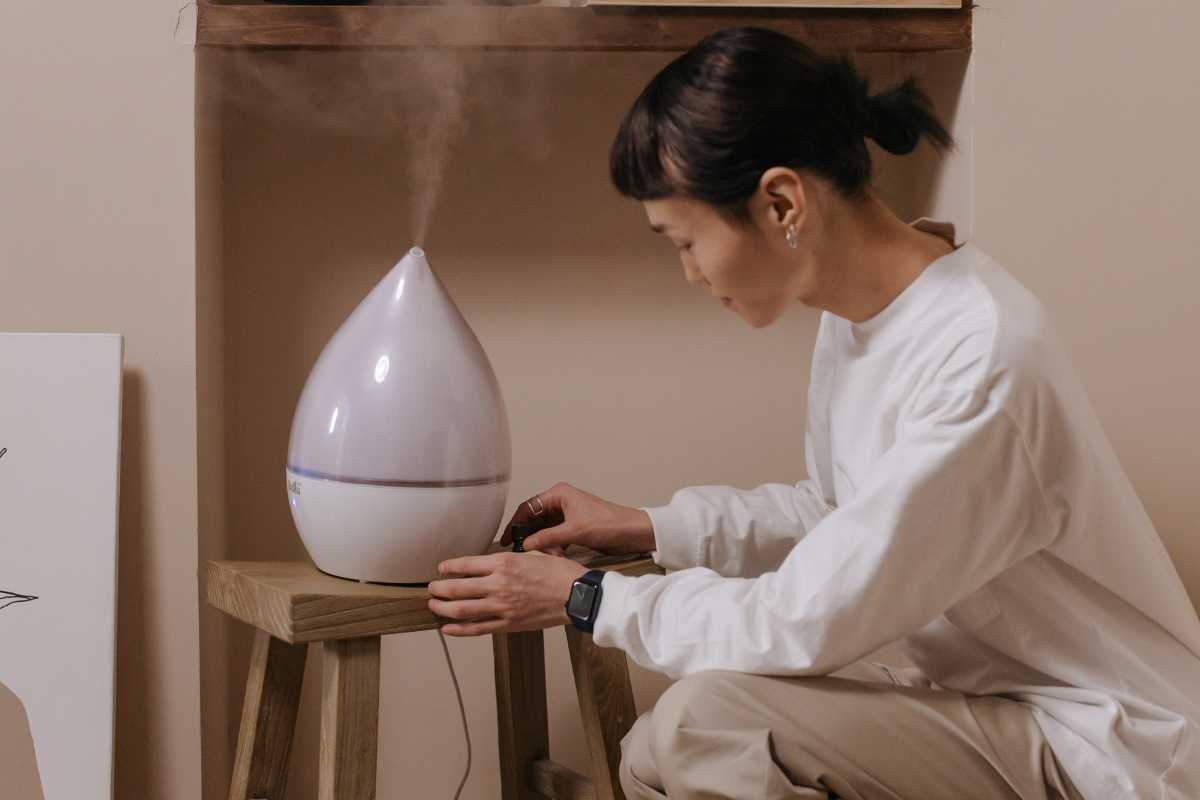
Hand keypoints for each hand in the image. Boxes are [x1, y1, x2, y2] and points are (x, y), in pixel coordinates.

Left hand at [428, 550, 587, 635]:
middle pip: (456, 587)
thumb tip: (496, 561)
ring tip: (434, 605)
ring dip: (443, 608)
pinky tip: (447, 628)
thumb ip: (511, 559)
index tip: (441, 568)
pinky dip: (459, 630)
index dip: (448, 567)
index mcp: (504, 563)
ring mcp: (501, 606)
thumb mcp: (533, 554)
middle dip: (439, 588)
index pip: (465, 565)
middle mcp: (498, 584)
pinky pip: (477, 628)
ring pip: (461, 609)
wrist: (577, 595)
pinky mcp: (507, 624)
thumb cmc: (559, 573)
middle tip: (432, 588)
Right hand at [500, 481, 654, 556]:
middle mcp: (561, 501)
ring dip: (543, 543)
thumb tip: (525, 545)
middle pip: (534, 519)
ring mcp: (567, 514)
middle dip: (530, 536)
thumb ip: (547, 538)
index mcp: (559, 494)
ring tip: (546, 555)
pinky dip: (552, 546)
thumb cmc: (609, 524)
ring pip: (543, 529)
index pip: (528, 507)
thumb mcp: (574, 532)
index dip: (515, 523)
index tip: (507, 539)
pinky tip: (555, 555)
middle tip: (522, 551)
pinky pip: (554, 536)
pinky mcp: (573, 527)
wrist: (633, 532)